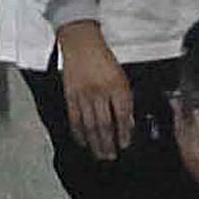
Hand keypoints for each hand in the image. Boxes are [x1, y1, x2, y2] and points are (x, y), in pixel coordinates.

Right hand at [59, 24, 134, 161]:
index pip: (123, 116)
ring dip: (95, 143)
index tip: (125, 144)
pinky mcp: (70, 95)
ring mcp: (84, 95)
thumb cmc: (103, 58)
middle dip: (109, 144)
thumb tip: (128, 121)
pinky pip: (74, 119)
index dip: (124, 133)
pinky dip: (78, 133)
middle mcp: (101, 92)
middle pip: (105, 125)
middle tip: (111, 156)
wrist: (81, 42)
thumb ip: (125, 99)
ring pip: (90, 125)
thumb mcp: (121, 76)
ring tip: (99, 154)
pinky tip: (82, 142)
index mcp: (117, 86)